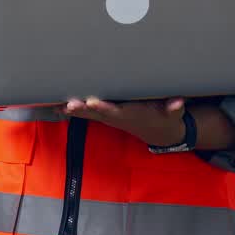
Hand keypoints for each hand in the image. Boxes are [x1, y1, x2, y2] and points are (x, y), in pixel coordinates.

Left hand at [59, 96, 187, 147]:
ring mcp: (109, 117)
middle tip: (68, 104)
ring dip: (72, 110)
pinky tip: (57, 106)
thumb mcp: (173, 114)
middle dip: (82, 109)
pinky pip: (87, 112)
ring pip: (88, 113)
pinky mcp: (106, 115)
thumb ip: (174, 108)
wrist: (159, 132)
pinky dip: (72, 110)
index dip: (104, 107)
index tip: (92, 101)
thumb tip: (178, 102)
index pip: (114, 111)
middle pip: (96, 113)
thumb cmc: (165, 118)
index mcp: (130, 114)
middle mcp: (116, 117)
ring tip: (55, 105)